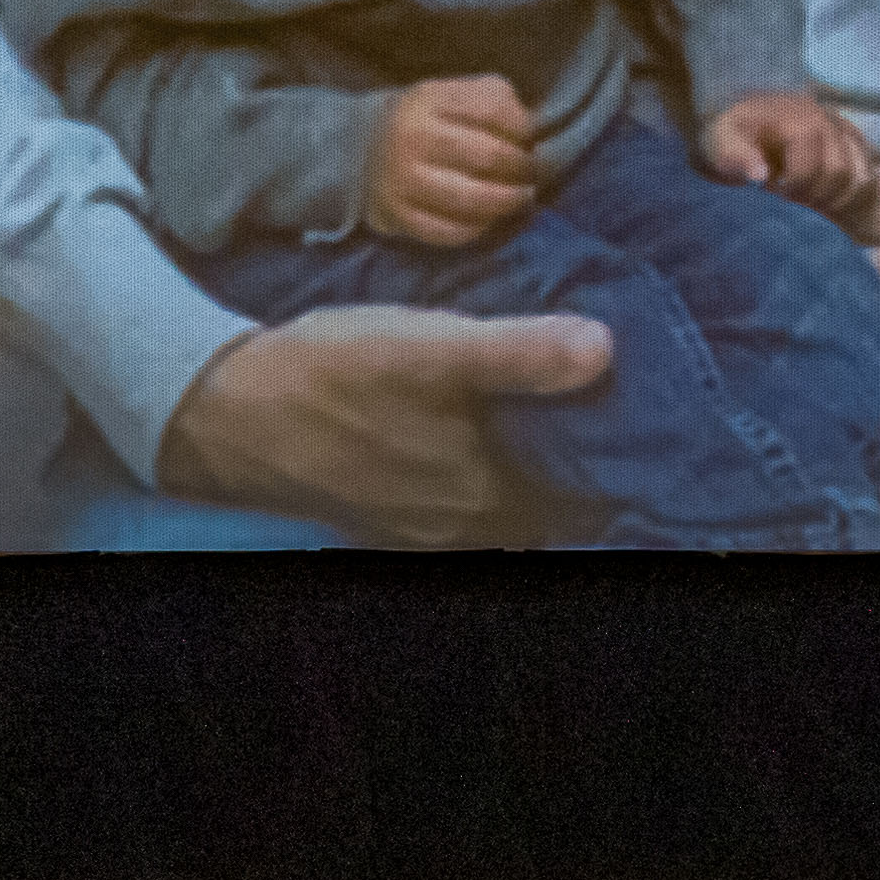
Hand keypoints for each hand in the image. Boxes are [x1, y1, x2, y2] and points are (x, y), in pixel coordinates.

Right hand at [155, 308, 615, 542]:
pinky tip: (483, 435)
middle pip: (553, 510)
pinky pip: (462, 505)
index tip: (655, 420)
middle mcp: (464, 530)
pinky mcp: (385, 514)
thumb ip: (518, 355)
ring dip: (536, 474)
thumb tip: (604, 349)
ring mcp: (421, 530)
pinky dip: (486, 477)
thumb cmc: (333, 377)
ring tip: (562, 417)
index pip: (590, 503)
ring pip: (508, 509)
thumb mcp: (432, 350)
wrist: (224, 411)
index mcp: (490, 500)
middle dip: (586, 469)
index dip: (625, 465)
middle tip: (618, 408)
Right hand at [364, 75, 545, 246]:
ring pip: (471, 200)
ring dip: (507, 202)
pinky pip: (449, 231)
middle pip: (488, 156)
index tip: (529, 140)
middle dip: (522, 168)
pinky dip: (478, 228)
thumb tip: (532, 133)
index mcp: (429, 98)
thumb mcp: (453, 94)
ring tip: (520, 198)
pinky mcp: (396, 215)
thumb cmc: (427, 121)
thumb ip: (495, 101)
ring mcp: (401, 179)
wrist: (362, 147)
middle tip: (531, 175)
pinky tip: (489, 218)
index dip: (524, 128)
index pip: (494, 110)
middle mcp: (412, 136)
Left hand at [701, 90, 879, 230]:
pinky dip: (848, 191)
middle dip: (816, 193)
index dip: (798, 184)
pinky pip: (866, 173)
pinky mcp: (852, 139)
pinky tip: (822, 193)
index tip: (777, 190)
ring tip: (806, 195)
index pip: (814, 164)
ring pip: (859, 176)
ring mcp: (843, 129)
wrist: (740, 118)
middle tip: (790, 194)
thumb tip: (759, 175)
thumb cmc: (728, 136)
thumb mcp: (718, 145)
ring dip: (834, 195)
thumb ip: (735, 157)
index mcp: (796, 118)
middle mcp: (827, 119)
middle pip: (841, 173)